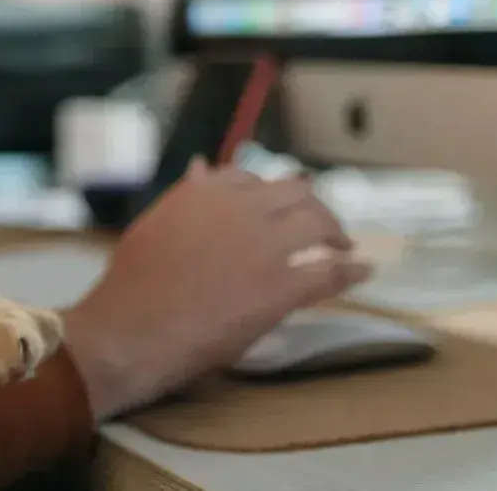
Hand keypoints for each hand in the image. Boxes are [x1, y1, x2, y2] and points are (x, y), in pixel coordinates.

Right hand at [61, 158, 371, 419]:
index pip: (249, 178)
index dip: (269, 192)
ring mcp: (265, 247)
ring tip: (344, 245)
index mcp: (205, 193)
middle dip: (312, 205)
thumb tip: (201, 166)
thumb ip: (185, 197)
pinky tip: (362, 271)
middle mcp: (240, 209)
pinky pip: (330, 272)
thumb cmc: (133, 283)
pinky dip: (351, 271)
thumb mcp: (154, 226)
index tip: (276, 205)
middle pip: (295, 193)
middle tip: (320, 224)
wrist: (135, 328)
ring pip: (318, 224)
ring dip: (336, 232)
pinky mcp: (283, 287)